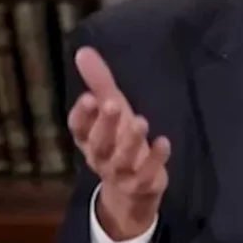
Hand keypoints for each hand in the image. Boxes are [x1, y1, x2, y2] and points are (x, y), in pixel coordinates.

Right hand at [68, 46, 170, 240]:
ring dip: (131, 141)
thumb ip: (98, 82)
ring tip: (141, 121)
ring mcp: (120, 173)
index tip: (88, 97)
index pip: (78, 128)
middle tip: (113, 103)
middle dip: (105, 124)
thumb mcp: (110, 109)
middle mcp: (100, 157)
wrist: (131, 192)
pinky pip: (146, 174)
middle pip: (98, 143)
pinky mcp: (141, 184)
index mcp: (88, 139)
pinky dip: (155, 159)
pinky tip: (164, 142)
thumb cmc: (118, 140)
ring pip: (122, 159)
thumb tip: (83, 51)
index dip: (81, 115)